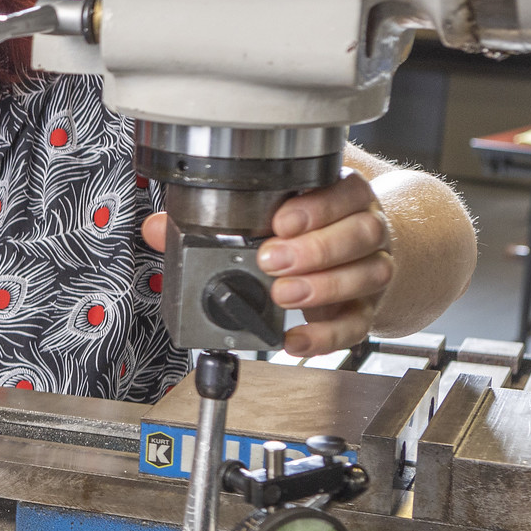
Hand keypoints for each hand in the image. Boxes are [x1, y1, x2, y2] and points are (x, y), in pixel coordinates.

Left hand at [141, 171, 392, 356]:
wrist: (359, 253)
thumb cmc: (308, 227)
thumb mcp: (270, 210)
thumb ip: (216, 216)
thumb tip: (159, 227)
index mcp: (343, 195)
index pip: (343, 192)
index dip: (316, 207)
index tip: (281, 221)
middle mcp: (365, 228)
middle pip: (360, 232)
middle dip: (315, 249)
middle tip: (271, 261)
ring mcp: (371, 268)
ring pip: (368, 274)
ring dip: (324, 287)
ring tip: (282, 294)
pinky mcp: (366, 308)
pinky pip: (356, 325)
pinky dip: (326, 336)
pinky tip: (295, 339)